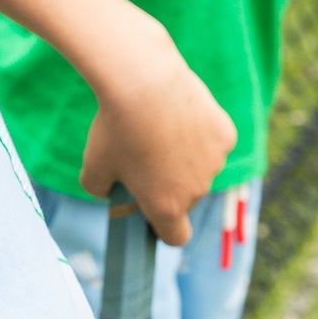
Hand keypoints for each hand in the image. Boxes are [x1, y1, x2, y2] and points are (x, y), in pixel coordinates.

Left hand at [79, 19, 235, 244]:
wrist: (144, 82)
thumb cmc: (115, 127)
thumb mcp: (92, 166)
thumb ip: (100, 189)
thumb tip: (108, 190)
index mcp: (166, 207)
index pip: (176, 237)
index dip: (162, 228)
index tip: (149, 210)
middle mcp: (196, 190)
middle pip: (185, 198)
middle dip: (169, 184)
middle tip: (144, 154)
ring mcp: (214, 162)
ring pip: (201, 167)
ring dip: (186, 157)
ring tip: (160, 128)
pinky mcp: (225, 134)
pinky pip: (212, 140)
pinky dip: (199, 132)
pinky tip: (180, 113)